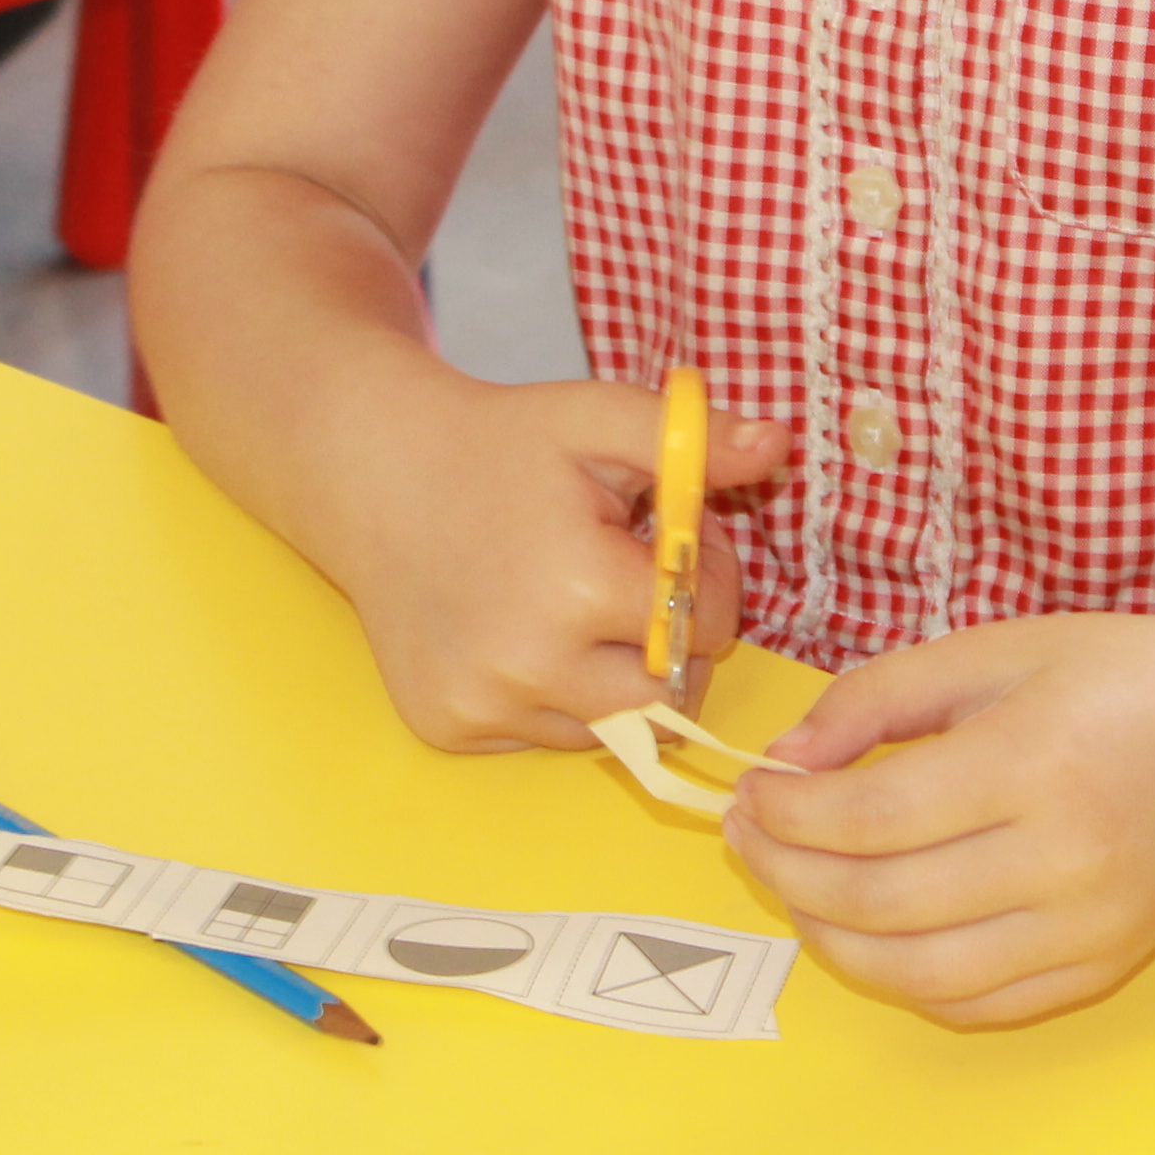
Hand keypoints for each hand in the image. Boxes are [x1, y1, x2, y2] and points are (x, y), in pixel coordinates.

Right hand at [316, 374, 784, 755]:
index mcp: (578, 588)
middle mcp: (528, 665)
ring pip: (611, 726)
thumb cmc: (500, 443)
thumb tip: (779, 448)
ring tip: (578, 600)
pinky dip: (555, 694)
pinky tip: (523, 628)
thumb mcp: (597, 418)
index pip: (704, 627)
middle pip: (668, 696)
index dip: (707, 580)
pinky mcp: (449, 728)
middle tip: (638, 580)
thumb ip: (695, 440)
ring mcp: (482, 705)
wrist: (375, 472)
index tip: (673, 541)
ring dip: (617, 674)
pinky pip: (544, 736)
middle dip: (675, 642)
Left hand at [723, 607, 1154, 1027]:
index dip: (789, 814)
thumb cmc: (1116, 676)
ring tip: (797, 886)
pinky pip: (975, 1004)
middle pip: (883, 903)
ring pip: (918, 973)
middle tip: (751, 837)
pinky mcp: (1102, 970)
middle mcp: (1069, 858)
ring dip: (830, 938)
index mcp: (1039, 759)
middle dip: (788, 874)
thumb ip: (876, 698)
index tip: (751, 790)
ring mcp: (1091, 928)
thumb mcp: (991, 648)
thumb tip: (785, 763)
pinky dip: (903, 978)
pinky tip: (870, 928)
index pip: (874, 818)